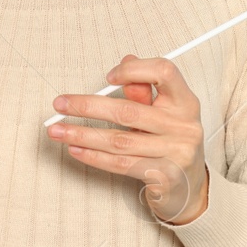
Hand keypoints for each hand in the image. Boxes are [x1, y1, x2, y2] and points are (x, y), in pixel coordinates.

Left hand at [47, 54, 209, 224]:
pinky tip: (76, 150)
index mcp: (186, 102)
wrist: (189, 187)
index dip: (134, 70)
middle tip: (61, 104)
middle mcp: (184, 126)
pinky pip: (121, 164)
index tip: (108, 77)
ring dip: (83, 135)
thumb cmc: (171, 143)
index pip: (164, 72)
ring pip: (120, 141)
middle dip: (88, 106)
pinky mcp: (164, 176)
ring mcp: (176, 152)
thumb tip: (127, 60)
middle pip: (129, 110)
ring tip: (58, 131)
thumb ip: (145, 91)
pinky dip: (94, 157)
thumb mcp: (163, 114)